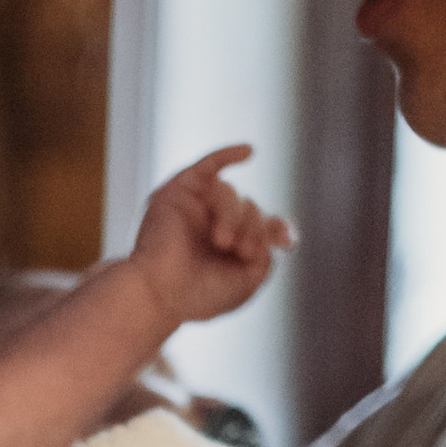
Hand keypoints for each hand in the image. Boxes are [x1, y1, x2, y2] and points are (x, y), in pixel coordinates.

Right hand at [130, 143, 291, 329]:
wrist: (159, 293)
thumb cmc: (198, 295)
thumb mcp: (248, 280)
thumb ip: (265, 250)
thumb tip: (266, 223)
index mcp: (229, 249)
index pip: (263, 227)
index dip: (279, 229)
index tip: (287, 242)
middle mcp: (213, 224)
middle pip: (252, 208)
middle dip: (254, 227)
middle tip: (239, 250)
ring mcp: (195, 207)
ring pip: (231, 192)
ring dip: (234, 216)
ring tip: (223, 242)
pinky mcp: (178, 192)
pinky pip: (208, 165)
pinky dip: (227, 155)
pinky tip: (249, 152)